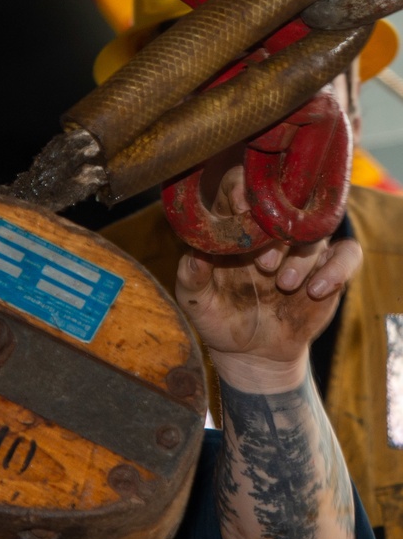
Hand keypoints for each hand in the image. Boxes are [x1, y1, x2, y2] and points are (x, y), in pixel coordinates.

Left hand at [175, 166, 360, 391]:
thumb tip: (195, 252)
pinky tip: (315, 290)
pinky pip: (348, 254)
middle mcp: (272, 230)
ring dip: (301, 257)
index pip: (242, 186)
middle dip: (276, 231)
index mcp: (236, 225)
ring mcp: (303, 247)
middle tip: (263, 265)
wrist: (251, 352)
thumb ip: (190, 275)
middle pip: (287, 202)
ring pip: (316, 229)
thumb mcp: (195, 300)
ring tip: (283, 285)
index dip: (243, 190)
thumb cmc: (219, 317)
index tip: (243, 209)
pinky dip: (337, 268)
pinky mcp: (328, 268)